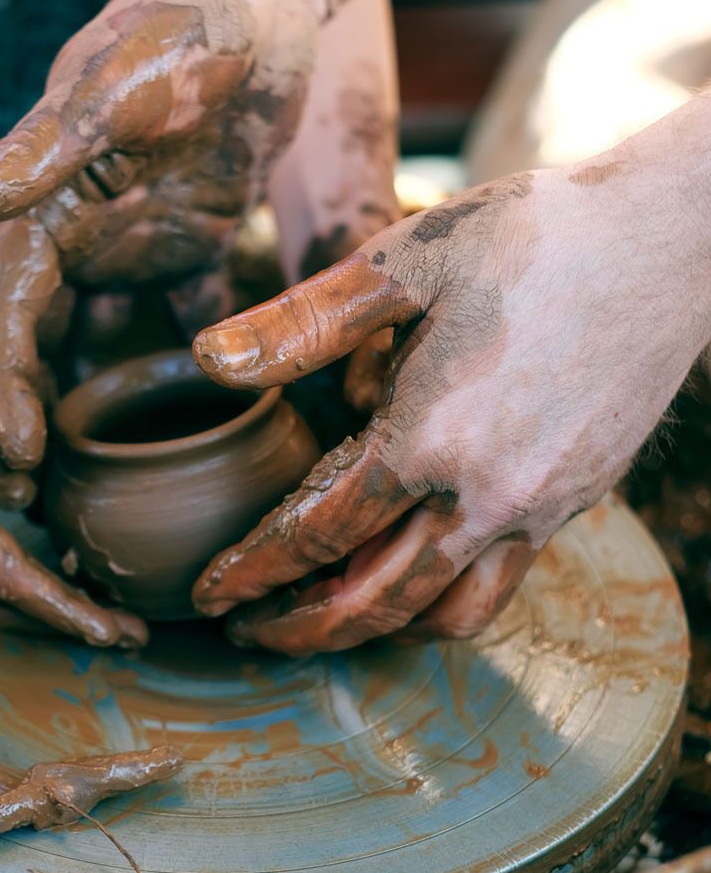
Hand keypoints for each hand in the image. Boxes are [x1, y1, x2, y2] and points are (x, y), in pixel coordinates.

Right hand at [0, 0, 325, 469]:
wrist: (270, 6)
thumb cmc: (192, 25)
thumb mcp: (113, 86)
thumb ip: (36, 150)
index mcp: (49, 201)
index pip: (9, 308)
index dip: (3, 381)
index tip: (14, 453)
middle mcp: (84, 233)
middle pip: (42, 341)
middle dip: (34, 413)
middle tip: (41, 493)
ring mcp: (136, 245)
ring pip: (103, 340)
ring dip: (98, 406)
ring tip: (105, 481)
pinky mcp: (191, 247)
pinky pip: (180, 321)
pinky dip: (184, 369)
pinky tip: (199, 422)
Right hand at [0, 168, 145, 648]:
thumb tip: (24, 495)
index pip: (10, 576)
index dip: (64, 609)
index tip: (111, 630)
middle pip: (10, 607)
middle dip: (73, 626)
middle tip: (135, 636)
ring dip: (51, 619)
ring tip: (109, 619)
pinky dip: (24, 598)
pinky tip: (59, 583)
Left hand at [189, 129, 710, 653]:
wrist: (666, 238)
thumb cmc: (530, 238)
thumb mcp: (402, 264)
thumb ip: (300, 322)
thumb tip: (208, 358)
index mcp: (428, 438)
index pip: (317, 536)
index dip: (253, 573)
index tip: (211, 598)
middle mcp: (484, 495)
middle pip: (373, 603)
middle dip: (300, 629)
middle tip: (248, 634)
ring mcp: (537, 508)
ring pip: (443, 616)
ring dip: (375, 634)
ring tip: (326, 623)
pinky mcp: (574, 503)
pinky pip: (498, 587)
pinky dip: (442, 607)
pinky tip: (413, 580)